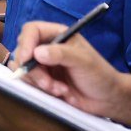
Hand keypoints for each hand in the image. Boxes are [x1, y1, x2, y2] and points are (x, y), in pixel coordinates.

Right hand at [11, 21, 125, 117]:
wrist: (107, 100)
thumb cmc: (100, 75)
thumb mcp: (83, 61)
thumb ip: (61, 54)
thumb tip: (37, 53)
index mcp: (57, 35)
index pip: (32, 30)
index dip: (26, 43)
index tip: (26, 59)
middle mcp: (47, 47)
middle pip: (23, 51)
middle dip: (33, 70)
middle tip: (48, 83)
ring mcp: (44, 65)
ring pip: (24, 70)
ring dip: (39, 82)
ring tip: (60, 89)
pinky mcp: (43, 80)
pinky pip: (30, 83)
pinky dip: (41, 90)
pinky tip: (60, 93)